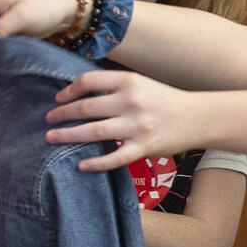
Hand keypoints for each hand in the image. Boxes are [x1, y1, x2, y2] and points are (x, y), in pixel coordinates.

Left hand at [45, 68, 205, 171]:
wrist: (198, 118)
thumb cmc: (165, 101)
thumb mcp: (141, 84)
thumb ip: (114, 87)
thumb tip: (79, 94)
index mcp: (129, 82)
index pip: (89, 82)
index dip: (69, 90)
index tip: (58, 99)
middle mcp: (131, 103)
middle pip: (86, 108)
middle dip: (62, 115)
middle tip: (48, 120)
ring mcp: (137, 127)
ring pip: (93, 132)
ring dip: (67, 135)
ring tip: (51, 138)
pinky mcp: (143, 148)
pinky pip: (114, 158)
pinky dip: (95, 163)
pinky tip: (80, 165)